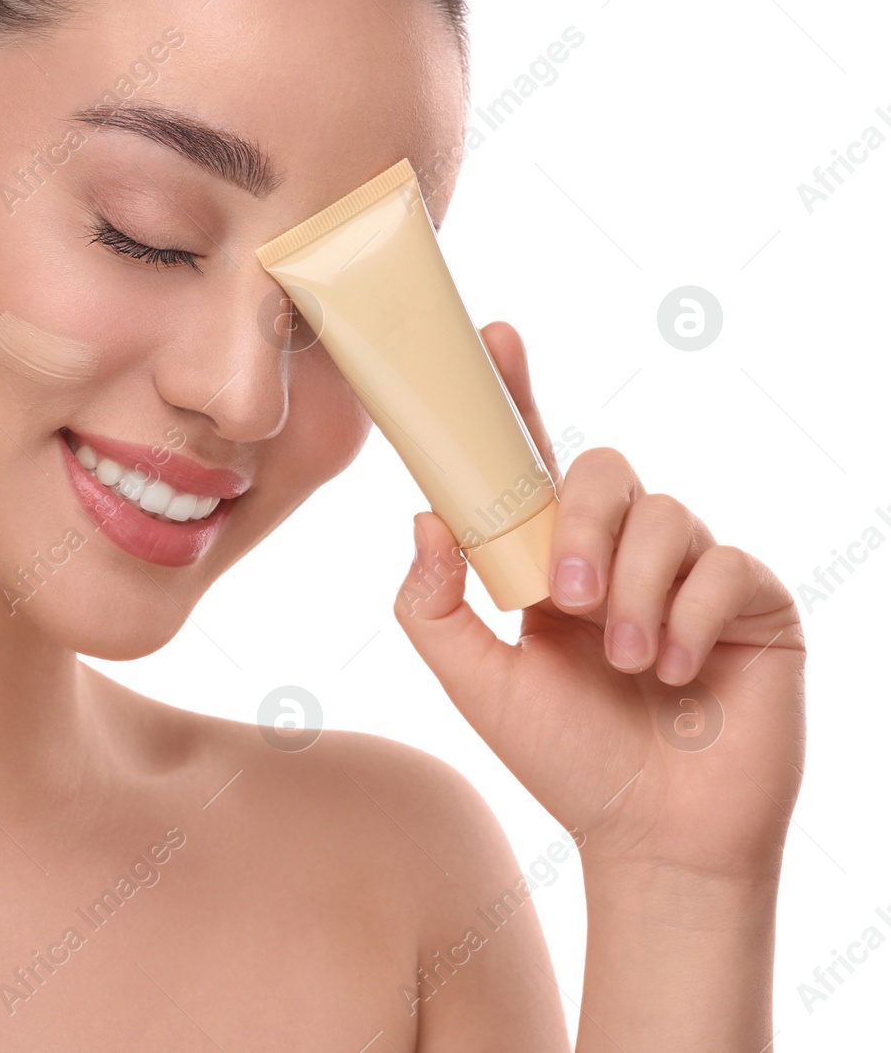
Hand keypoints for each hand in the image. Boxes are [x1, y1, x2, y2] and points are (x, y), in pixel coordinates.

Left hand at [393, 321, 805, 883]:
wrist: (654, 839)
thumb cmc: (565, 758)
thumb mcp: (476, 683)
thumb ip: (433, 605)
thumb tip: (424, 517)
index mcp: (550, 560)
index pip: (532, 463)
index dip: (513, 398)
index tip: (492, 338)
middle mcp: (619, 552)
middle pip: (605, 470)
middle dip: (581, 526)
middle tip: (564, 601)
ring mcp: (690, 569)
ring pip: (664, 513)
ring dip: (634, 591)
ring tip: (627, 663)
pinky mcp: (751, 597)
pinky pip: (723, 565)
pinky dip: (689, 619)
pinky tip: (678, 673)